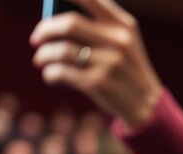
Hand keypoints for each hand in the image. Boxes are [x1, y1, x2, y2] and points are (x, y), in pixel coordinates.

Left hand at [30, 0, 161, 128]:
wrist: (146, 104)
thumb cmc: (127, 69)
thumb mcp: (125, 43)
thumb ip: (101, 26)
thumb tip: (55, 20)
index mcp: (124, 26)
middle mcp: (117, 41)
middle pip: (69, 23)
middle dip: (45, 29)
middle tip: (36, 38)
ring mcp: (108, 63)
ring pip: (61, 49)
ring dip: (43, 54)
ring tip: (41, 60)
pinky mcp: (96, 83)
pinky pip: (60, 71)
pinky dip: (49, 73)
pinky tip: (50, 76)